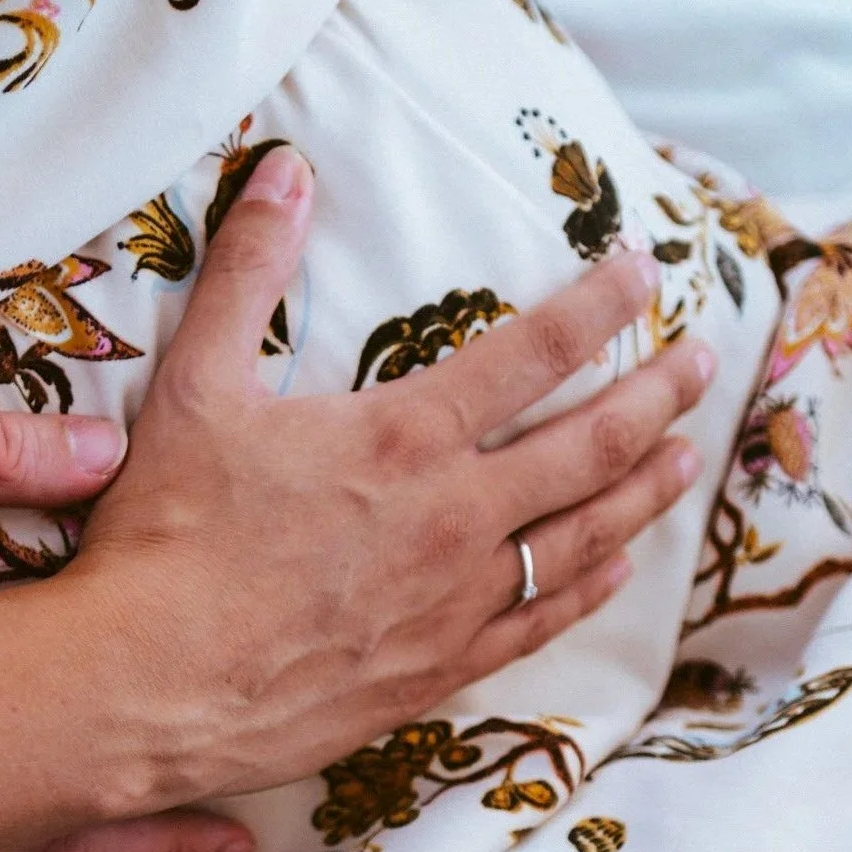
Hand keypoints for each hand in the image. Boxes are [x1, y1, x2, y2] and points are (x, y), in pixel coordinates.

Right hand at [66, 145, 714, 803]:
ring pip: (585, 535)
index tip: (646, 272)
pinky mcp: (440, 669)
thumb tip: (286, 167)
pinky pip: (541, 621)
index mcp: (404, 437)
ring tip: (683, 456)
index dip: (601, 305)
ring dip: (643, 488)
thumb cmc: (166, 535)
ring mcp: (457, 600)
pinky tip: (615, 569)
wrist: (150, 684)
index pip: (536, 353)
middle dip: (657, 395)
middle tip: (702, 363)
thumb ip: (247, 270)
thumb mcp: (195, 385)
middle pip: (590, 444)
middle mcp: (454, 516)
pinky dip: (590, 586)